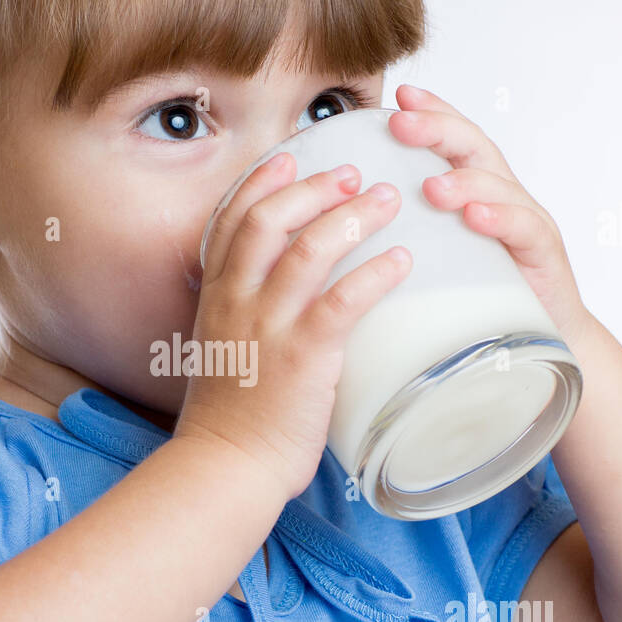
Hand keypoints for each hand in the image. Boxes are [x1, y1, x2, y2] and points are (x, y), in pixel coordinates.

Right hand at [174, 152, 411, 503]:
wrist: (226, 465)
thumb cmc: (233, 418)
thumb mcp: (224, 350)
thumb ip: (245, 316)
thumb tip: (280, 296)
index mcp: (216, 297)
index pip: (231, 220)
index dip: (261, 181)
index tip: (289, 156)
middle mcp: (237, 301)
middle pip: (269, 219)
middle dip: (313, 186)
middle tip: (353, 172)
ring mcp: (268, 326)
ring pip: (309, 250)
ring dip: (353, 216)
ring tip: (388, 200)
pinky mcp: (303, 356)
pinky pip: (344, 301)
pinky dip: (376, 274)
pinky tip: (404, 260)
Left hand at [389, 84, 593, 344]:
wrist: (538, 346)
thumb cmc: (476, 304)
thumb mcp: (434, 258)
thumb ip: (403, 232)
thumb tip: (346, 221)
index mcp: (475, 192)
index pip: (454, 142)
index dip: (431, 113)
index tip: (399, 96)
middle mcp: (502, 198)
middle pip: (474, 149)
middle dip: (438, 129)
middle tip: (402, 121)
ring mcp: (525, 223)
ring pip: (497, 186)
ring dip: (463, 181)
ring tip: (430, 185)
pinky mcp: (544, 256)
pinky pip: (523, 230)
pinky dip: (499, 219)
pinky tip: (475, 217)